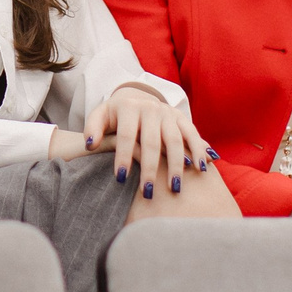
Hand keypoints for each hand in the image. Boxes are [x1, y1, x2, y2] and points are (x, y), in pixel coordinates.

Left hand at [69, 86, 214, 201]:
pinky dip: (198, 150)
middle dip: (150, 168)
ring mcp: (168, 113)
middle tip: (147, 192)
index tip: (120, 178)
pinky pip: (192, 134)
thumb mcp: (100, 116)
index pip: (126, 135)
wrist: (137, 99)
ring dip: (176, 165)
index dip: (123, 156)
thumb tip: (90, 145)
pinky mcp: (181, 118)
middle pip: (152, 141)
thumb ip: (93, 128)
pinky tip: (201, 169)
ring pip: (174, 140)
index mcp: (129, 108)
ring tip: (175, 187)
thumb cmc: (115, 116)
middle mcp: (150, 108)